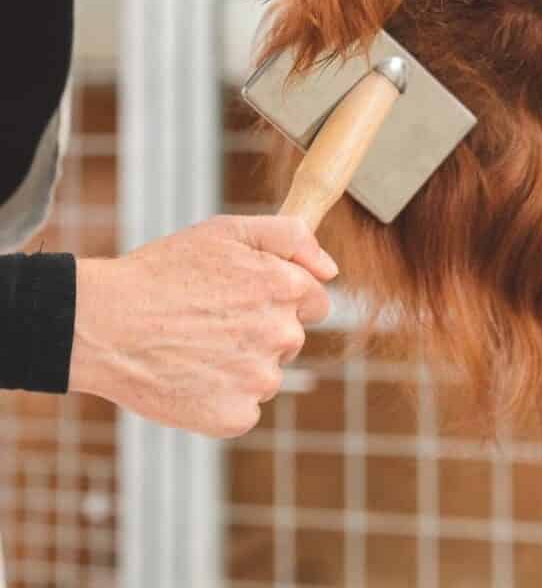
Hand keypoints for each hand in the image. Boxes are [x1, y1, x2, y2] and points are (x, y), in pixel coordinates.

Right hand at [68, 215, 338, 437]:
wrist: (105, 323)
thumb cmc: (164, 271)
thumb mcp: (228, 231)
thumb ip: (291, 237)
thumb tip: (330, 269)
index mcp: (286, 287)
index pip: (315, 300)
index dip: (282, 297)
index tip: (247, 297)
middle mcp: (282, 334)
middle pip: (291, 338)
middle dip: (263, 329)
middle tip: (212, 321)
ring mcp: (259, 379)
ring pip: (267, 375)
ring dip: (243, 365)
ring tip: (195, 348)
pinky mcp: (234, 417)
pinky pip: (245, 408)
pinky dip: (222, 398)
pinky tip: (190, 377)